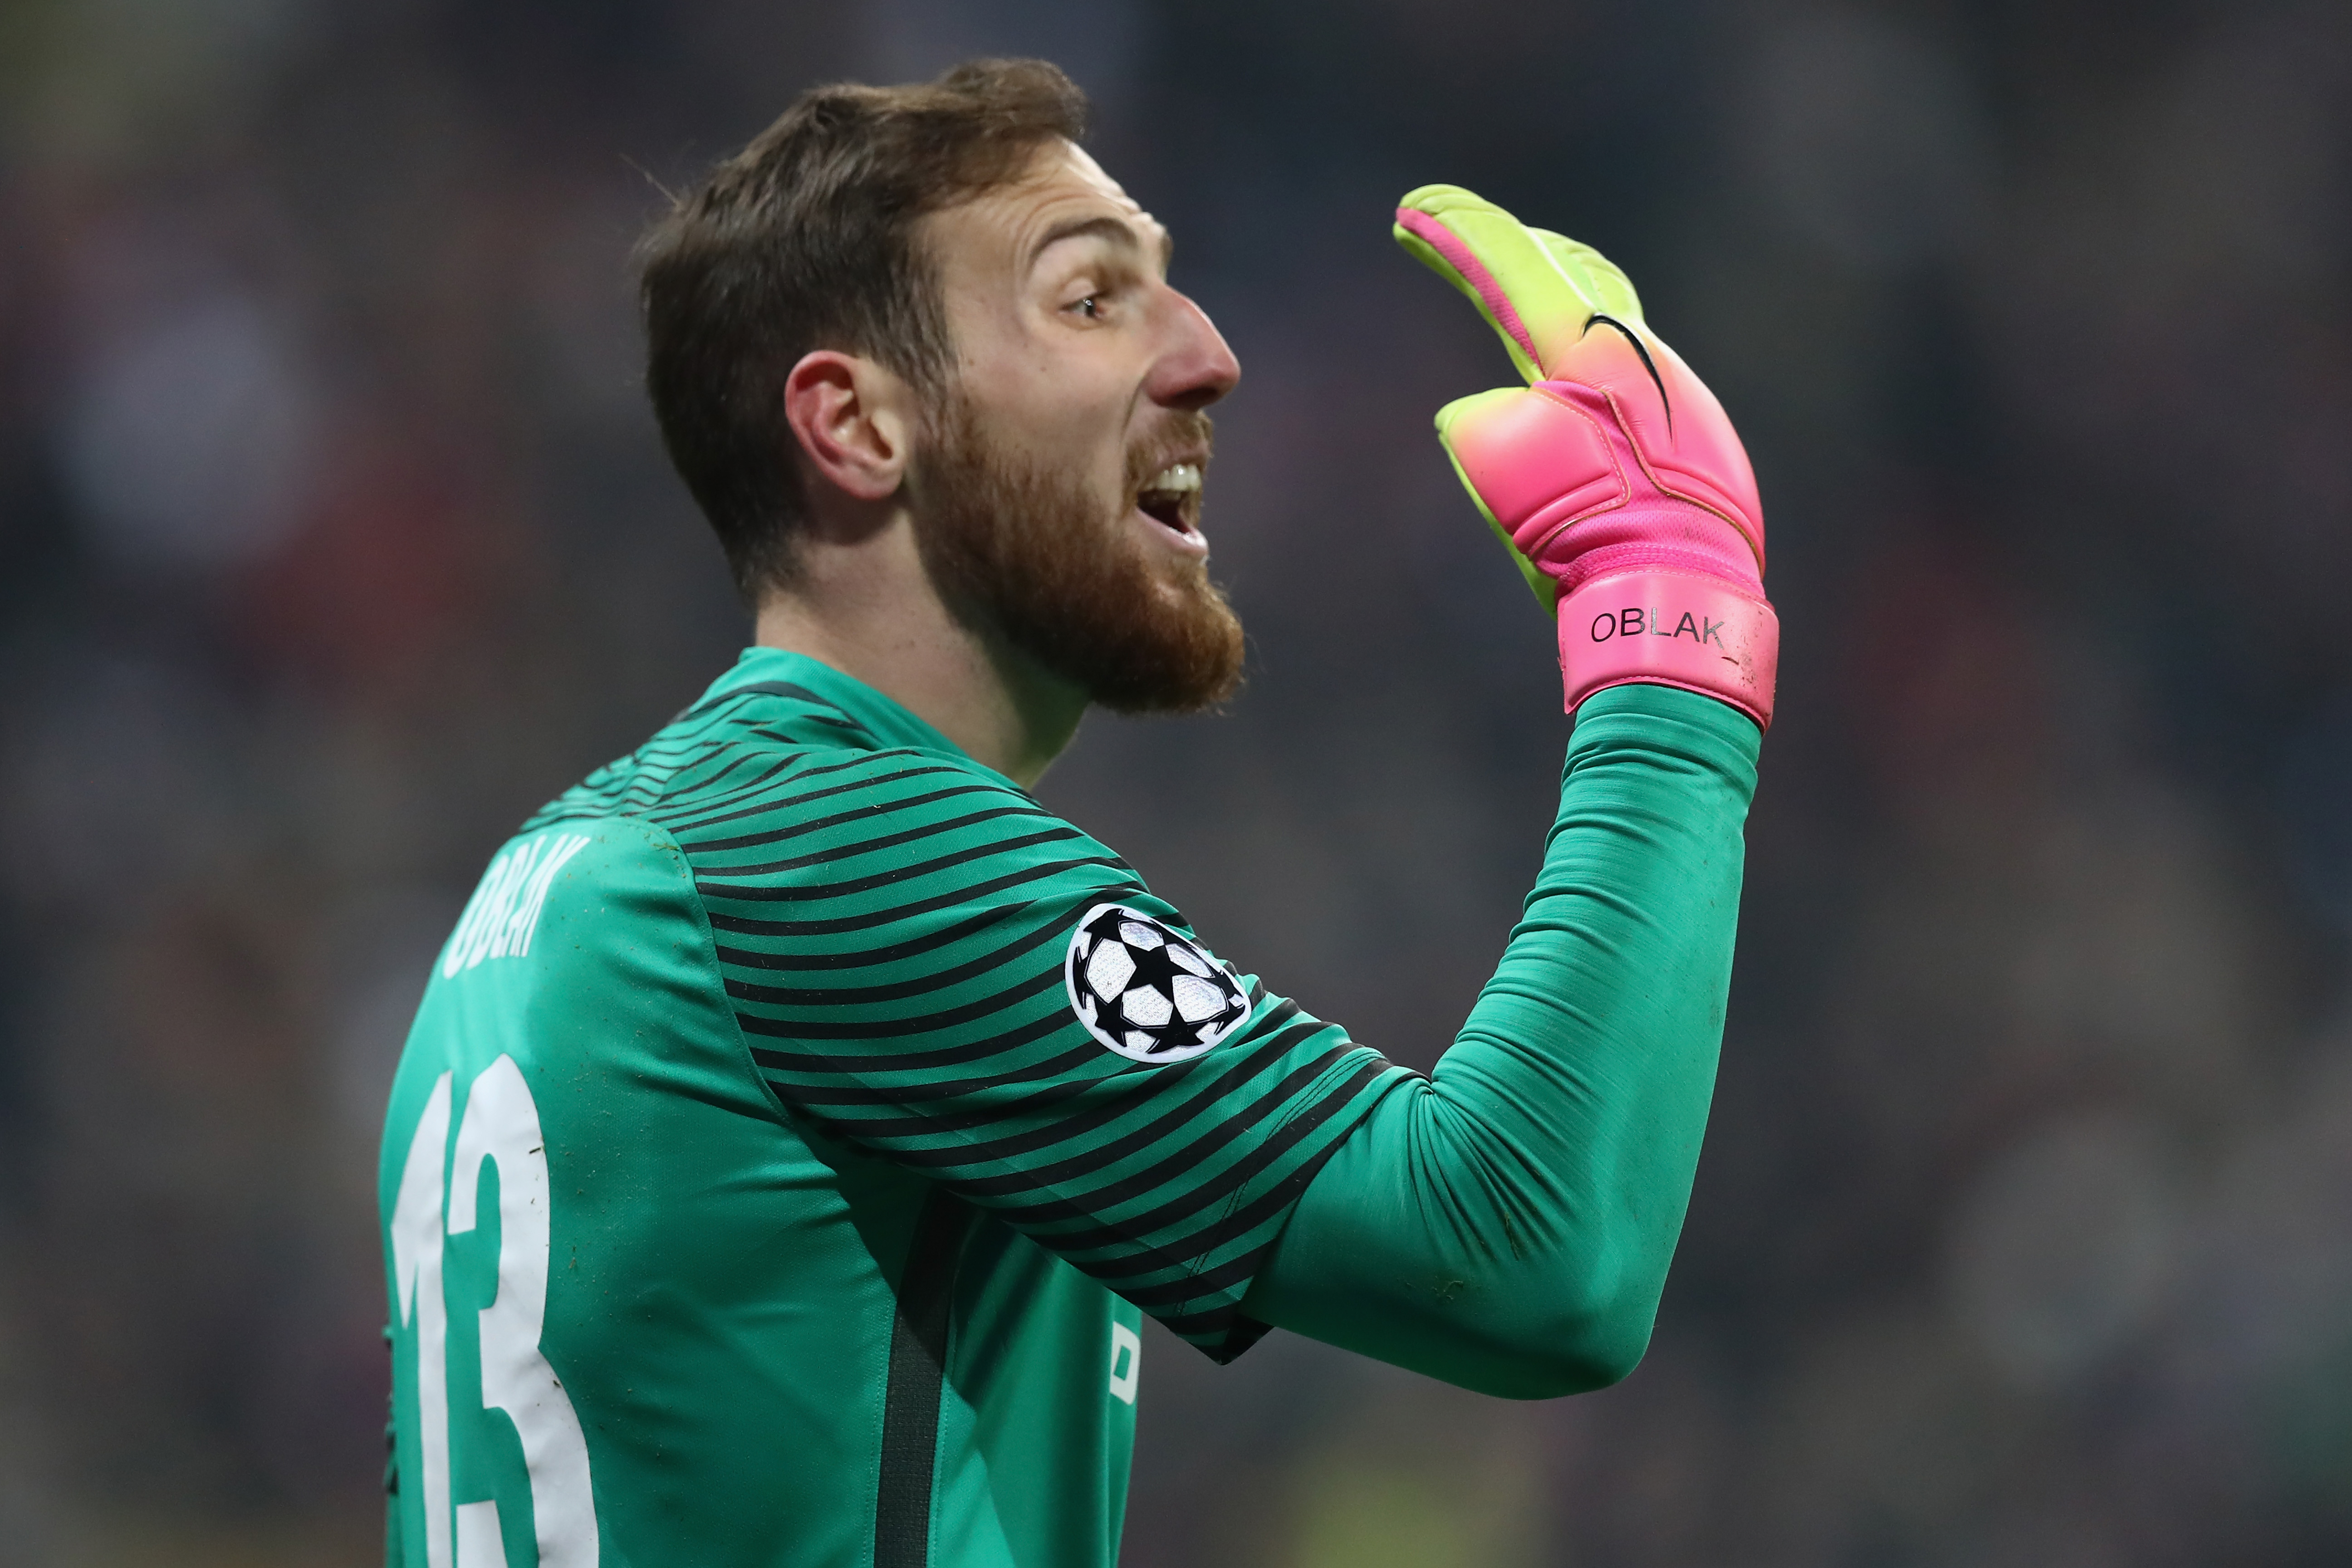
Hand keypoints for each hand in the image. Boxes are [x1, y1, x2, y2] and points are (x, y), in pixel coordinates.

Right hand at [1395, 185, 1777, 727]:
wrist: (1681, 598)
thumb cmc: (1591, 544)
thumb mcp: (1510, 486)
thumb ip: (1483, 431)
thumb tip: (1476, 412)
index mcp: (1589, 355)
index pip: (1513, 270)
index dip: (1458, 232)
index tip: (1414, 208)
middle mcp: (1639, 358)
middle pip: (1569, 273)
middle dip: (1509, 251)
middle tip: (1464, 236)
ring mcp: (1673, 392)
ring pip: (1609, 316)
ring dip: (1558, 295)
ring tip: (1525, 287)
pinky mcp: (1690, 431)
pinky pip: (1629, 367)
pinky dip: (1589, 356)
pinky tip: (1581, 389)